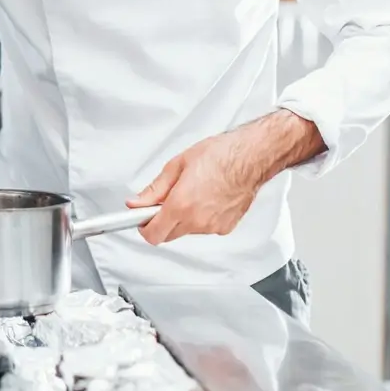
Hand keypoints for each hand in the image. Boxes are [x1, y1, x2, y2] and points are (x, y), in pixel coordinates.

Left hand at [128, 111, 323, 244]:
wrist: (251, 157)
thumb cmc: (220, 155)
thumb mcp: (177, 165)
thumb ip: (155, 189)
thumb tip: (138, 202)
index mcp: (181, 205)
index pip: (153, 235)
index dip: (144, 227)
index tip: (142, 218)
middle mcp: (197, 221)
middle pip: (168, 235)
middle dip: (162, 221)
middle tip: (165, 201)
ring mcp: (213, 227)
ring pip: (187, 231)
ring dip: (182, 217)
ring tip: (192, 192)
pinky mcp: (226, 228)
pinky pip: (204, 228)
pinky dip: (200, 217)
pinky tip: (207, 197)